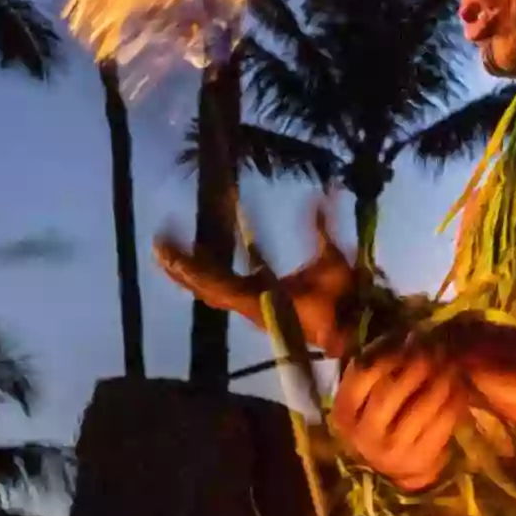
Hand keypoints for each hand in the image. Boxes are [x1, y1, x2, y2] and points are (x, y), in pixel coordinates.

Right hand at [154, 198, 362, 357]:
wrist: (354, 320)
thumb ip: (321, 225)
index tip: (189, 240)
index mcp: (263, 290)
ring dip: (180, 267)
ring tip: (160, 247)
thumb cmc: (344, 294)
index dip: (205, 258)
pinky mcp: (246, 305)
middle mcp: (250, 299)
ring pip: (203, 284)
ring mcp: (246, 305)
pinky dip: (193, 273)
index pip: (225, 273)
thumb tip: (323, 195)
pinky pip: (213, 287)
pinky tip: (176, 261)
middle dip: (181, 263)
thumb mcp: (329, 251)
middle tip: (160, 243)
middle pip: (206, 280)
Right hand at [331, 330, 469, 493]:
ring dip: (441, 380)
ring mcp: (392, 450)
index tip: (408, 339)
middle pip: (391, 391)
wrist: (395, 470)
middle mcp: (364, 435)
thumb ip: (373, 370)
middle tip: (436, 349)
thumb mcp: (365, 401)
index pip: (362, 377)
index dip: (387, 354)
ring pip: (421, 407)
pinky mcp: (419, 459)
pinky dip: (454, 401)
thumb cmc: (380, 423)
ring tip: (451, 365)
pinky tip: (459, 388)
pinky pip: (442, 423)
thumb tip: (404, 333)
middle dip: (417, 366)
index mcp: (345, 414)